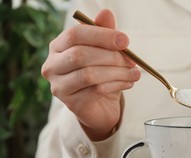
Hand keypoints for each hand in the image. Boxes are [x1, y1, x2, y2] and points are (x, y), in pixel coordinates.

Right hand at [41, 9, 139, 140]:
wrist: (99, 107)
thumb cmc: (100, 74)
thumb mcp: (104, 52)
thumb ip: (104, 33)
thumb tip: (106, 13)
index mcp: (58, 47)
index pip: (75, 34)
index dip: (101, 35)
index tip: (125, 40)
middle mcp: (52, 66)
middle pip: (80, 55)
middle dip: (111, 56)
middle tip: (132, 60)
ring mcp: (59, 86)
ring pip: (89, 74)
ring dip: (117, 72)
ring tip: (134, 73)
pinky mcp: (72, 103)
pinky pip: (97, 90)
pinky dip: (117, 85)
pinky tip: (128, 83)